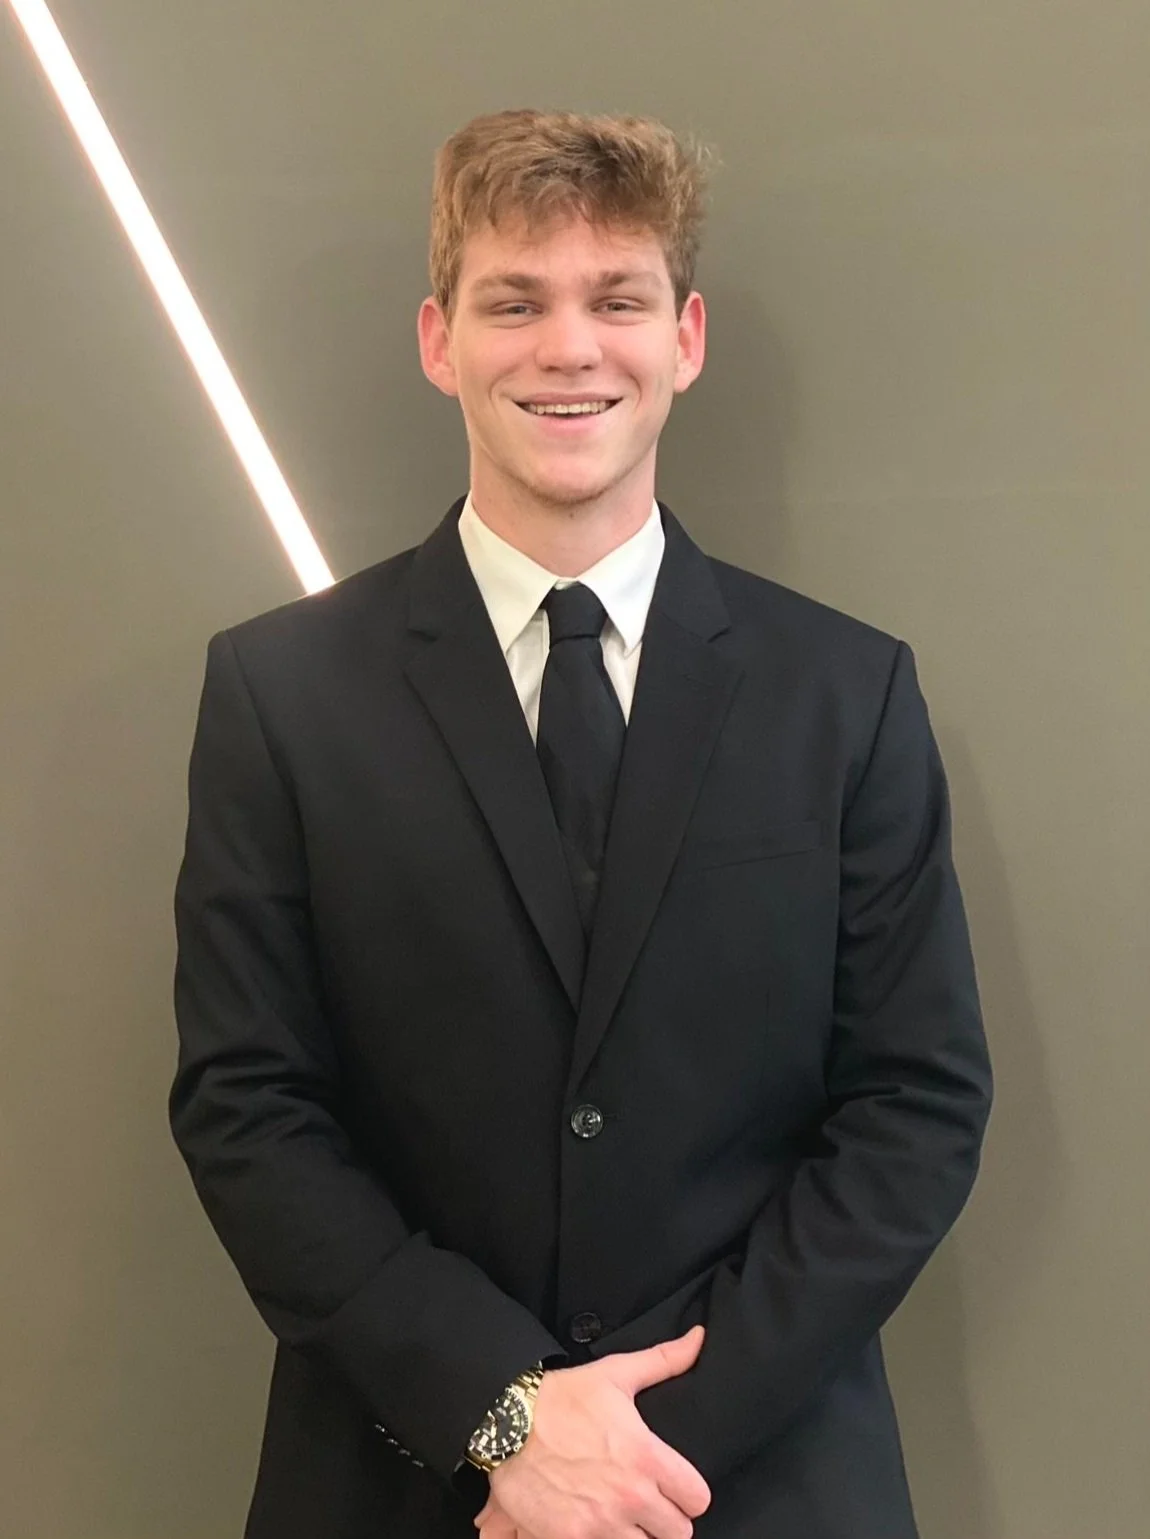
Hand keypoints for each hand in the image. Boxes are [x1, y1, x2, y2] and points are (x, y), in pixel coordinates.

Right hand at [474, 1323, 710, 1538]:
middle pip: (677, 1532)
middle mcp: (629, 1495)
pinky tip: (594, 1522)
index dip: (689, 1493)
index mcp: (646, 1456)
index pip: (697, 1499)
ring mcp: (600, 1523)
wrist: (505, 1423)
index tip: (676, 1487)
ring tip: (619, 1512)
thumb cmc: (561, 1399)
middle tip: (647, 1501)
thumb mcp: (616, 1374)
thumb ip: (664, 1360)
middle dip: (665, 1517)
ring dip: (635, 1533)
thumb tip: (698, 1339)